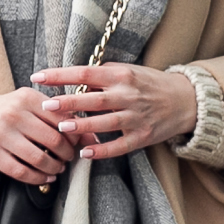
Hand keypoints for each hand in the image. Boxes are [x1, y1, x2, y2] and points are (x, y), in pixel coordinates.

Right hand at [0, 86, 77, 186]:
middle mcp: (13, 114)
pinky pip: (20, 171)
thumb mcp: (25, 103)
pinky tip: (44, 177)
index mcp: (26, 97)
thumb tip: (89, 134)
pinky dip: (37, 178)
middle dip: (66, 154)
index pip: (62, 119)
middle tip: (68, 158)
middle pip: (53, 140)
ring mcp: (0, 134)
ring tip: (57, 168)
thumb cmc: (0, 110)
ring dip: (54, 168)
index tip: (77, 143)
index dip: (74, 135)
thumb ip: (54, 114)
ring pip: (39, 158)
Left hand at [32, 62, 196, 159]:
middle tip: (46, 104)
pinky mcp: (142, 136)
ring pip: (104, 123)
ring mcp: (135, 117)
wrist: (185, 100)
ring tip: (61, 127)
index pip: (84, 73)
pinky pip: (119, 146)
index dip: (60, 75)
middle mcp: (127, 95)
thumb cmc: (150, 83)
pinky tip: (85, 153)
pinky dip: (102, 150)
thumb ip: (103, 75)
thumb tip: (73, 79)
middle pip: (93, 99)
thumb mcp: (128, 71)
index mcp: (121, 76)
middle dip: (68, 102)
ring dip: (82, 126)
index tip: (38, 77)